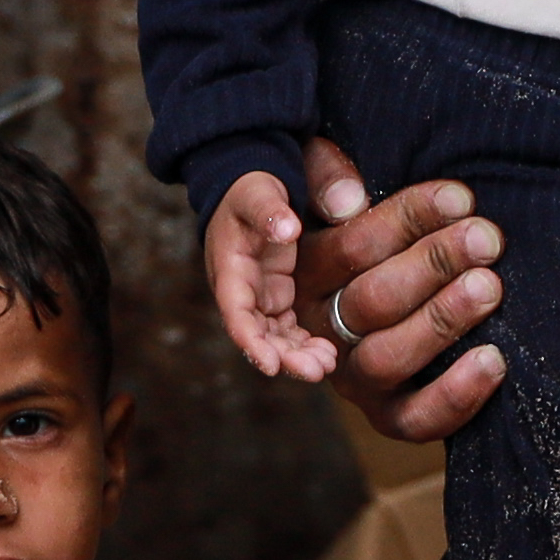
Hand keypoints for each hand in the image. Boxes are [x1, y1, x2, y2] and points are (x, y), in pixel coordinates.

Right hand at [204, 168, 333, 381]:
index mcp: (230, 269)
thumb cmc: (250, 190)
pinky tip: (329, 355)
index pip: (236, 313)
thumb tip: (288, 228)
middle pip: (257, 335)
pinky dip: (304, 343)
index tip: (269, 366)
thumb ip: (270, 209)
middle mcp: (242, 291)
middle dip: (282, 358)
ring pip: (274, 338)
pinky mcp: (278, 297)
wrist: (250, 187)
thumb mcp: (256, 192)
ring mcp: (260, 297)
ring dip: (295, 356)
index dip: (251, 342)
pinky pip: (289, 329)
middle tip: (315, 372)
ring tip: (325, 366)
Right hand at [303, 139, 503, 439]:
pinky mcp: (386, 416)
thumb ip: (328, 177)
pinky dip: (455, 395)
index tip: (462, 197)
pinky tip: (494, 359)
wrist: (397, 299)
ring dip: (441, 321)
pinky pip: (414, 418)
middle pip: (371, 301)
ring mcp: (352, 378)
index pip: (353, 246)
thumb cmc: (379, 232)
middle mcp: (322, 329)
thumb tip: (349, 199)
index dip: (408, 218)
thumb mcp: (337, 192)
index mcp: (306, 273)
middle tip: (486, 238)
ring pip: (386, 358)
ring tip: (490, 287)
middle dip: (434, 264)